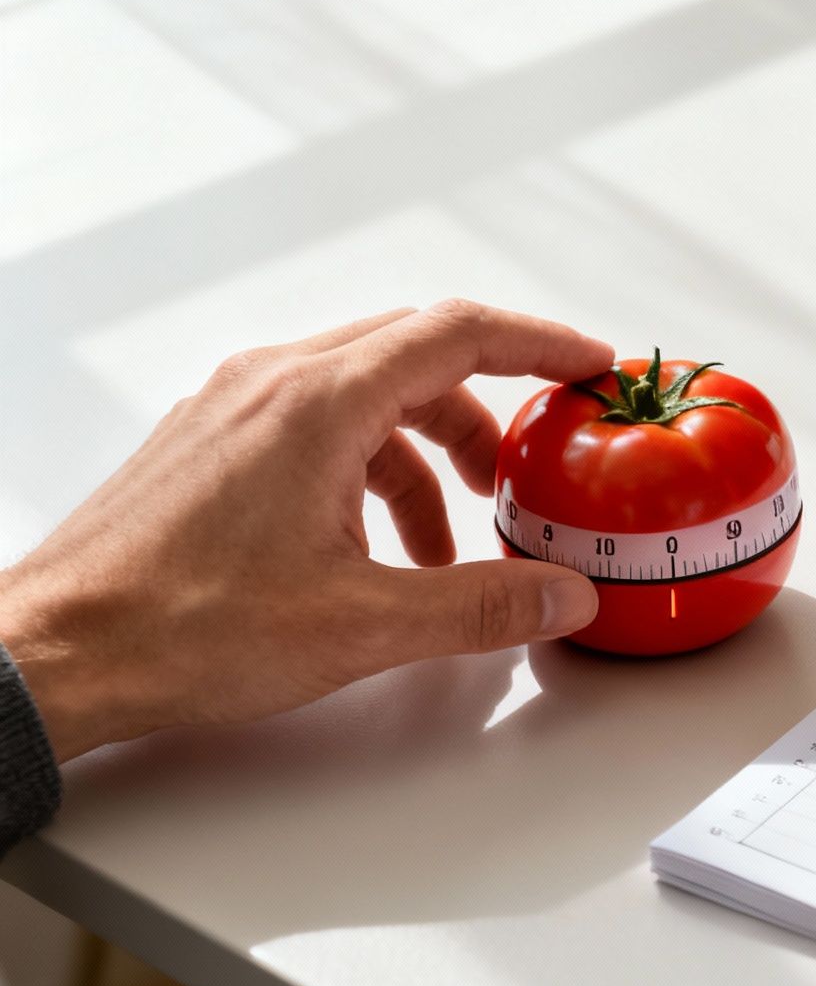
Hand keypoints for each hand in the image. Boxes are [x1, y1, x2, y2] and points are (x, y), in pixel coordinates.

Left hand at [0, 301, 614, 760]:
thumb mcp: (361, 624)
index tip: (589, 363)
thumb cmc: (179, 628)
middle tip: (531, 463)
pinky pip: (317, 428)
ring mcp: (232, 410)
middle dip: (486, 412)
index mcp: (317, 403)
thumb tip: (561, 594)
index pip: (457, 331)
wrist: (55, 653)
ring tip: (450, 547)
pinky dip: (370, 472)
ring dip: (425, 457)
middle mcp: (272, 385)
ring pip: (366, 397)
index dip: (539, 342)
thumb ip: (481, 605)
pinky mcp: (209, 446)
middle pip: (415, 356)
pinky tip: (375, 553)